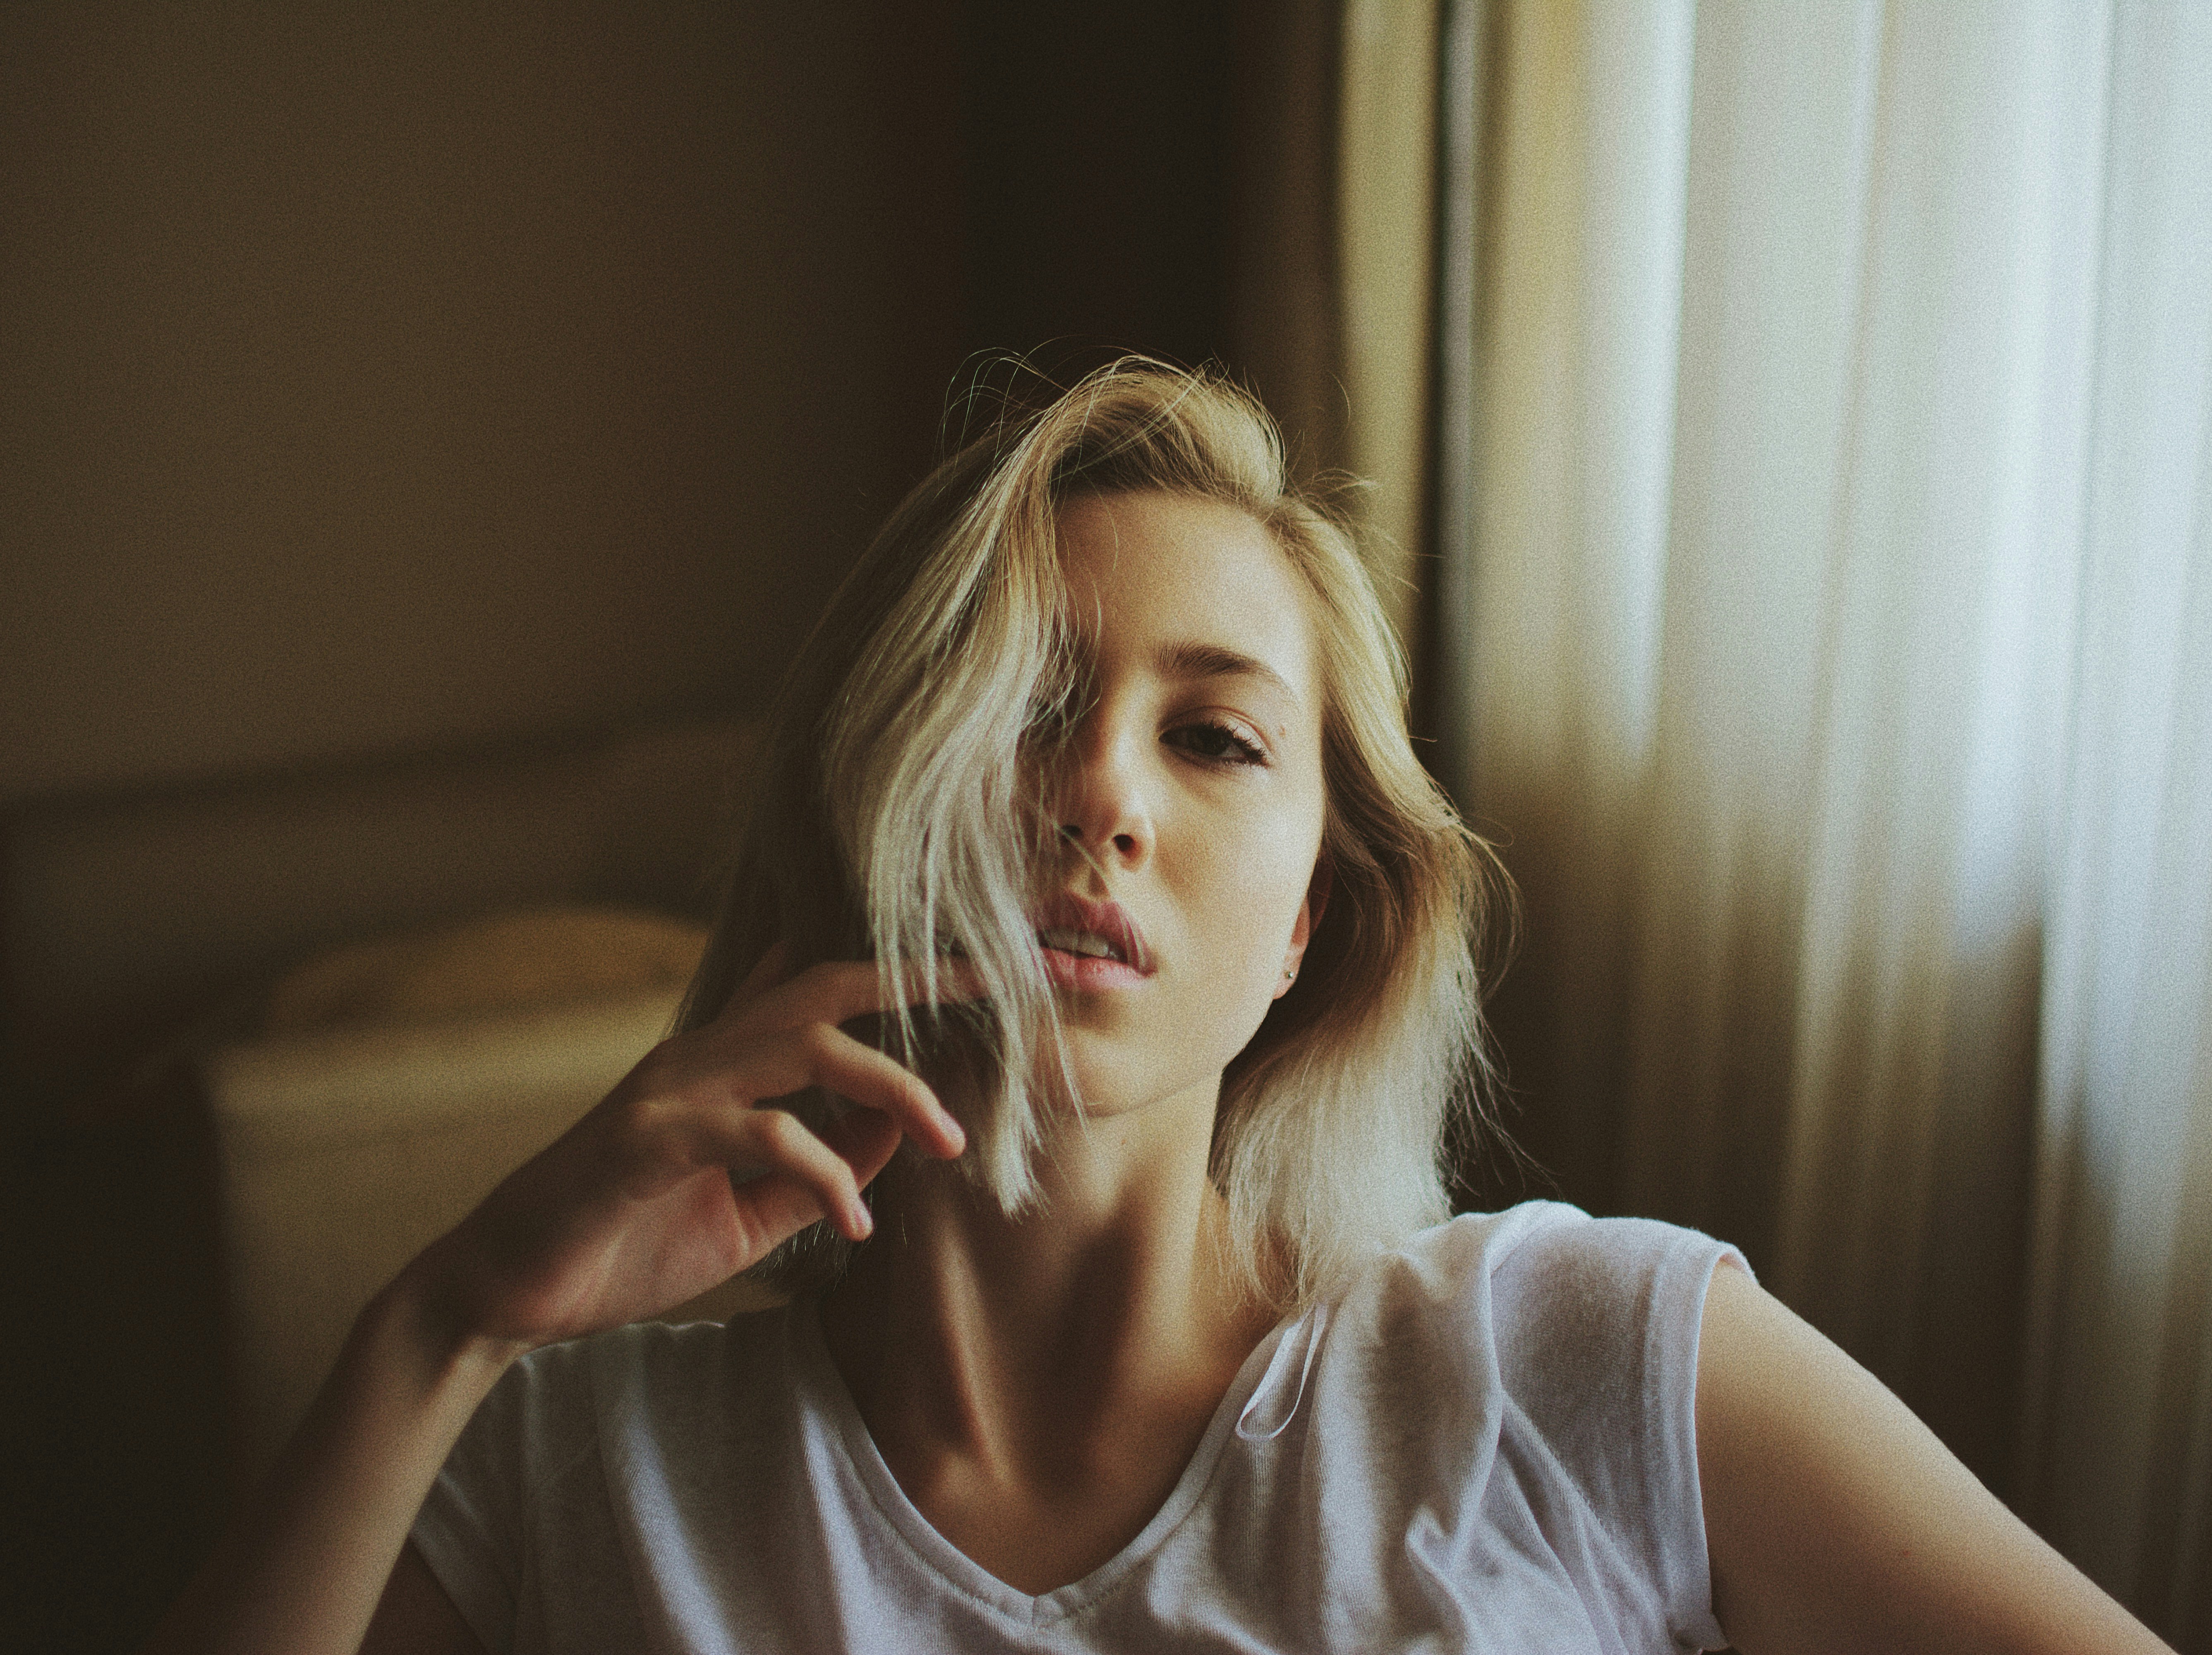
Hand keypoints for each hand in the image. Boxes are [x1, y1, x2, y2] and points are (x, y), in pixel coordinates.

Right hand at [404, 946, 970, 1356]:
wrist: (509, 1290)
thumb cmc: (624, 1243)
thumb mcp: (747, 1213)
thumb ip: (820, 1170)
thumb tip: (899, 1133)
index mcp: (723, 1064)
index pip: (819, 993)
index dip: (897, 972)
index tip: (978, 968)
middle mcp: (701, 1055)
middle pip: (826, 987)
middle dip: (914, 978)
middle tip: (996, 984)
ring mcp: (671, 1089)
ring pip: (806, 1045)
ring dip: (892, 1085)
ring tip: (949, 1142)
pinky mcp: (647, 1137)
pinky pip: (759, 1134)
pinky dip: (821, 1173)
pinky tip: (853, 1225)